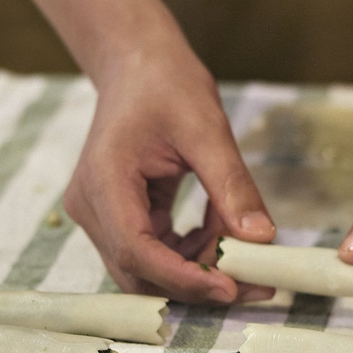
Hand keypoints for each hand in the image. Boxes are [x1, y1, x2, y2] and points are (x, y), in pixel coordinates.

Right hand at [63, 55, 276, 303]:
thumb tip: (261, 239)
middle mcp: (91, 206)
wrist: (136, 65)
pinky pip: (153, 252)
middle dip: (197, 284)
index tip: (230, 287)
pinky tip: (220, 230)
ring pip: (147, 269)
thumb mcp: (208, 128)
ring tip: (244, 249)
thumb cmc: (166, 84)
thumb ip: (232, 185)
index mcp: (103, 180)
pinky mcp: (116, 218)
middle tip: (255, 284)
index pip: (136, 249)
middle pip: (139, 271)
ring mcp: (100, 216)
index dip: (183, 277)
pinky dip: (191, 252)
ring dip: (198, 270)